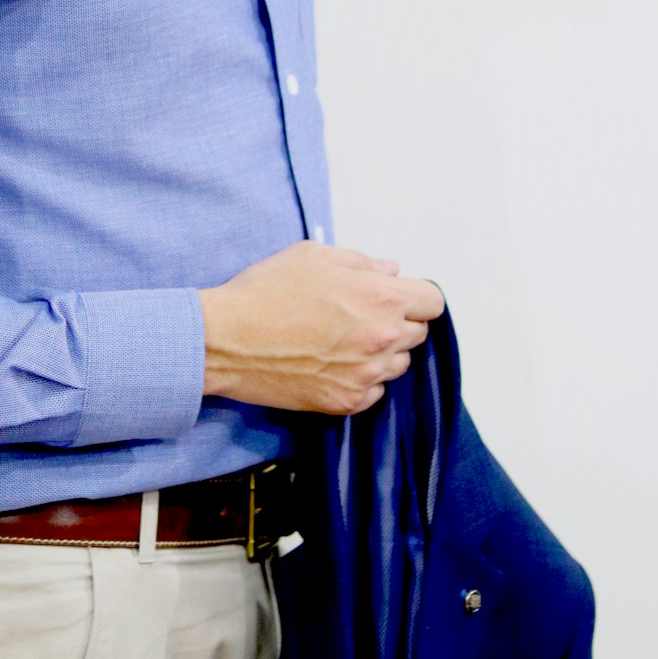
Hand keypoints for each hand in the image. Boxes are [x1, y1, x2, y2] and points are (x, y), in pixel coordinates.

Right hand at [198, 240, 444, 415]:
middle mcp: (382, 339)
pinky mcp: (346, 402)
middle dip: (396, 321)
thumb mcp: (314, 256)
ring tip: (342, 341)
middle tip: (359, 315)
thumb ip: (361, 262)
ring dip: (381, 352)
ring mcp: (366, 376)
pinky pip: (374, 391)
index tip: (396, 296)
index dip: (415, 296)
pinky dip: (361, 379)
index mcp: (380, 298)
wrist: (226, 340)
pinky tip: (330, 363)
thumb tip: (389, 271)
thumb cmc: (265, 291)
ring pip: (397, 365)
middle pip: (418, 334)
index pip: (432, 302)